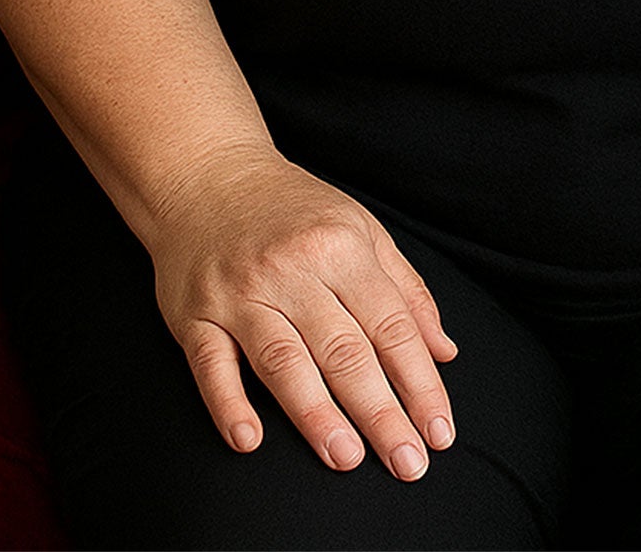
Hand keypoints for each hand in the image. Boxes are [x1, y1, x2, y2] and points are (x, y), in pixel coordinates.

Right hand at [145, 144, 458, 476]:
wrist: (207, 175)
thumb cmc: (292, 209)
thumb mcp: (361, 228)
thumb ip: (405, 290)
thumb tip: (445, 351)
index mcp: (341, 247)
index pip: (391, 326)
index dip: (420, 383)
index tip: (440, 432)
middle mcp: (293, 270)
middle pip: (344, 352)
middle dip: (381, 413)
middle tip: (408, 464)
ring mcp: (241, 294)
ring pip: (284, 362)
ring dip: (317, 416)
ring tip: (347, 458)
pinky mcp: (196, 315)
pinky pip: (212, 366)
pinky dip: (229, 404)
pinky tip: (249, 439)